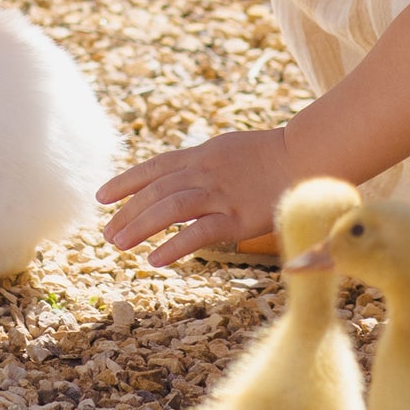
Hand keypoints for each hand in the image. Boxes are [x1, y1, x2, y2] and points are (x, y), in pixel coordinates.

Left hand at [97, 128, 295, 265]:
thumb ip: (203, 164)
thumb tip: (178, 179)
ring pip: (170, 208)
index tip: (102, 197)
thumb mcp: (230, 149)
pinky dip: (174, 246)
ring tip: (118, 246)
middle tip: (107, 234)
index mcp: (203, 154)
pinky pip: (199, 232)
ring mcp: (221, 194)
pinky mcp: (238, 217)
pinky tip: (154, 260)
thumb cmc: (272, 155)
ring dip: (140, 226)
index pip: (155, 166)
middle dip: (127, 212)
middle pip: (156, 190)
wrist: (308, 155)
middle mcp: (206, 171)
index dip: (126, 181)